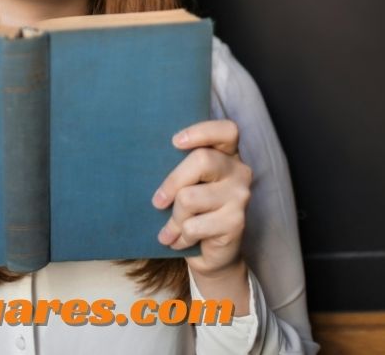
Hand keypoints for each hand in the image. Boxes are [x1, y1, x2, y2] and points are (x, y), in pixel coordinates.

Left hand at [152, 120, 251, 288]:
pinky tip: (181, 241)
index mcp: (227, 155)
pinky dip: (179, 237)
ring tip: (170, 229)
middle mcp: (239, 171)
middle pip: (202, 160)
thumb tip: (144, 160)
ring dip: (173, 219)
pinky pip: (193, 225)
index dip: (201, 131)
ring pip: (189, 197)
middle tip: (157, 202)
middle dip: (172, 182)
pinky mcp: (236, 222)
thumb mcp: (185, 185)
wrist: (209, 253)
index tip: (175, 142)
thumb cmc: (192, 212)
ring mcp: (240, 196)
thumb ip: (179, 169)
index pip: (227, 131)